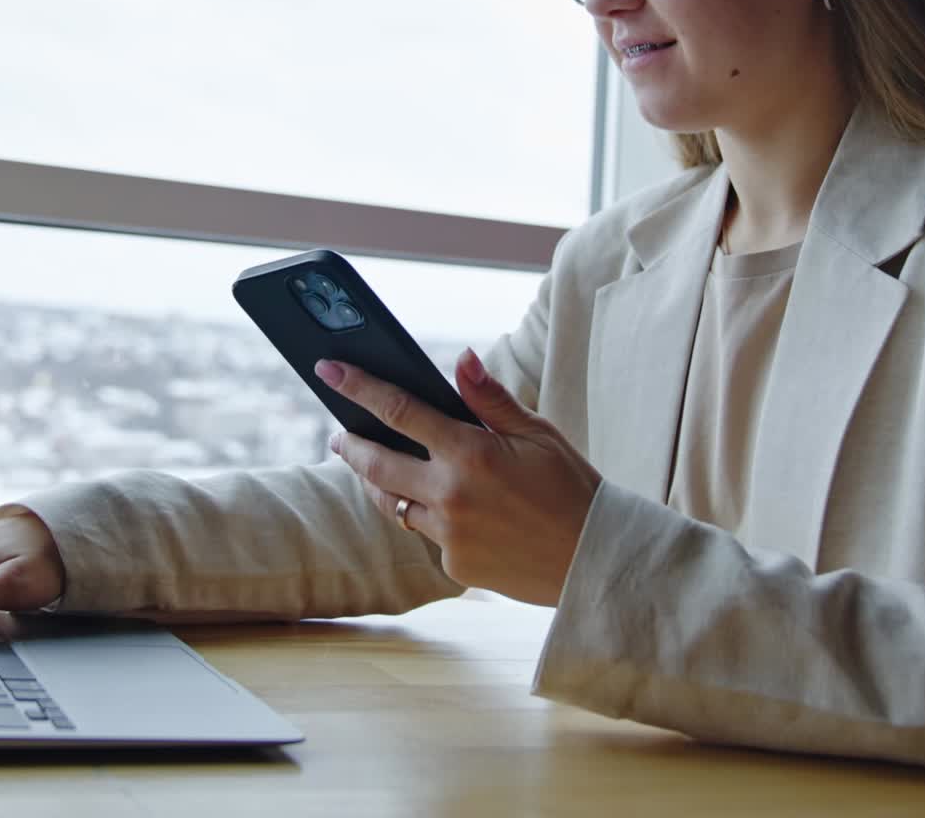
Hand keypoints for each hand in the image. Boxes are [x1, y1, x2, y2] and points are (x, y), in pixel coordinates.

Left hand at [319, 348, 600, 605]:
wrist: (596, 561)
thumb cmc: (571, 487)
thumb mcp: (537, 433)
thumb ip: (489, 398)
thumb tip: (460, 358)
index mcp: (470, 453)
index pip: (398, 410)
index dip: (358, 386)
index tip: (328, 370)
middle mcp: (451, 495)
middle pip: (375, 464)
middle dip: (351, 445)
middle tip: (339, 434)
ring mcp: (449, 534)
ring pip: (392, 504)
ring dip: (379, 483)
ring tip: (375, 466)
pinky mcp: (456, 565)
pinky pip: (426, 534)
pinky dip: (429, 517)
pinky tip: (446, 509)